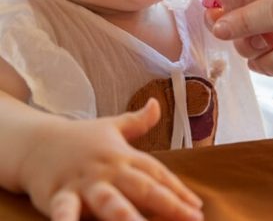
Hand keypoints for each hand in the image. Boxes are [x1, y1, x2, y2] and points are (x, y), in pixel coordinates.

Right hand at [20, 99, 202, 220]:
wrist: (36, 142)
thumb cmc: (80, 139)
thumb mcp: (112, 127)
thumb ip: (138, 121)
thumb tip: (157, 103)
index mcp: (124, 156)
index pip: (157, 174)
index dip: (178, 190)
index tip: (197, 206)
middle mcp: (109, 170)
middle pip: (142, 187)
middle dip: (168, 203)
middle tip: (191, 218)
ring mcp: (85, 183)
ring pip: (109, 201)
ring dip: (127, 216)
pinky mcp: (59, 195)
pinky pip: (65, 212)